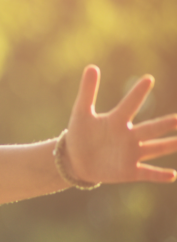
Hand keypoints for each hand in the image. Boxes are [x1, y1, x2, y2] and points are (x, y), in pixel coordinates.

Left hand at [64, 65, 176, 185]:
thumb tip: (91, 66)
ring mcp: (130, 153)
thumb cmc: (80, 134)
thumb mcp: (81, 113)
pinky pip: (146, 172)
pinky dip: (158, 174)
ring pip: (154, 148)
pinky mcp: (128, 171)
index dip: (136, 93)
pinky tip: (172, 175)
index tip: (148, 79)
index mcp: (117, 121)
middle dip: (165, 123)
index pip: (128, 105)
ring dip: (169, 145)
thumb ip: (87, 91)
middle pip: (150, 128)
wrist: (74, 160)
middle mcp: (129, 136)